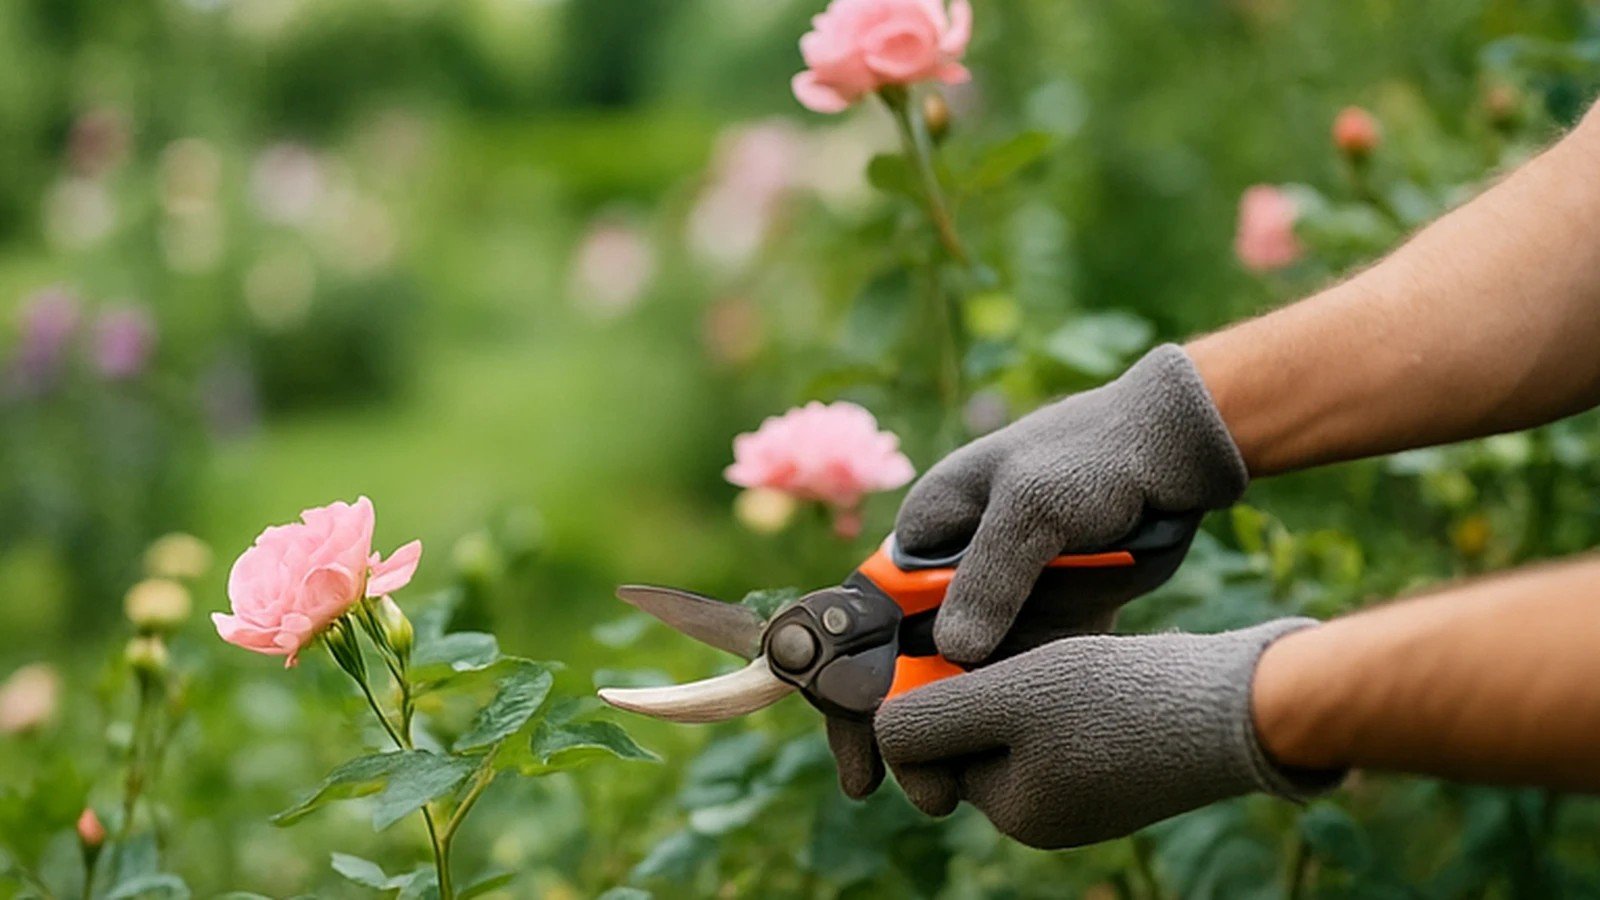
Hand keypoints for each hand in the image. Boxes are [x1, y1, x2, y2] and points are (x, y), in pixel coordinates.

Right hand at [828, 344, 1246, 798]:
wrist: (1175, 454)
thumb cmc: (1094, 457)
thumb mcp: (1035, 506)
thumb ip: (991, 576)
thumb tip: (952, 651)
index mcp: (925, 536)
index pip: (864, 621)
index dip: (849, 688)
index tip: (861, 752)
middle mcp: (950, 575)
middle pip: (904, 665)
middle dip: (902, 730)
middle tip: (924, 794)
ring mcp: (998, 602)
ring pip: (956, 683)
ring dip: (951, 737)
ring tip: (957, 797)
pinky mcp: (1043, 623)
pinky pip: (1010, 681)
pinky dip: (1000, 722)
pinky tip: (1002, 769)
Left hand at [873, 619, 1340, 848]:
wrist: (1239, 706)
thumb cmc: (1118, 700)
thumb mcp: (1005, 699)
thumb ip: (930, 717)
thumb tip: (879, 735)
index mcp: (1013, 810)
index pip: (929, 752)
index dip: (929, 699)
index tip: (955, 656)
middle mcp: (1045, 812)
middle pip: (971, 735)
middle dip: (981, 688)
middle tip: (1019, 653)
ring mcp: (1086, 790)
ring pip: (1017, 720)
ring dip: (1022, 680)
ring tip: (1062, 655)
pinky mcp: (1120, 761)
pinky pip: (1064, 719)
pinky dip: (1064, 685)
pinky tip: (1093, 664)